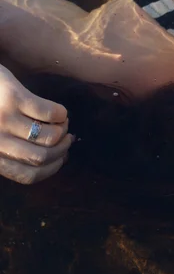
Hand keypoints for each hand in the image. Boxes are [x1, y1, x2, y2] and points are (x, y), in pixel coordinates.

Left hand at [0, 64, 72, 183]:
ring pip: (49, 136)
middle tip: (66, 139)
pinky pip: (50, 113)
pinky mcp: (13, 97)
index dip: (52, 169)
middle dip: (61, 149)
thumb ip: (18, 153)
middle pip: (41, 157)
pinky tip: (60, 113)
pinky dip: (61, 114)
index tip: (62, 158)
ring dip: (63, 130)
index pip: (28, 175)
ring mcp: (3, 119)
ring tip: (62, 123)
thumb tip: (59, 158)